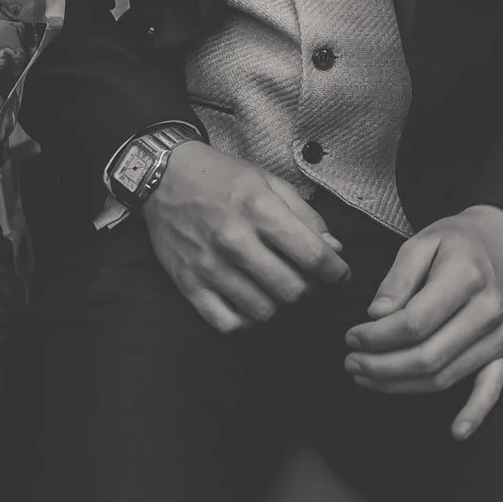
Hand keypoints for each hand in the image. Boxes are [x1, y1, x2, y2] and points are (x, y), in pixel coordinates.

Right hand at [141, 141, 348, 331]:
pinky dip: (249, 323)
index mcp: (259, 209)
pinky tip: (255, 307)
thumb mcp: (269, 182)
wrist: (163, 177)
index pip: (312, 257)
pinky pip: (228, 324)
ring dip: (283, 310)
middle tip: (312, 285)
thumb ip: (305, 216)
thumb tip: (334, 249)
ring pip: (264, 312)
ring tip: (284, 295)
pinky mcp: (190, 286)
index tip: (339, 275)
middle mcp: (234, 241)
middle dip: (312, 293)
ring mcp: (210, 267)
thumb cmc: (222, 177)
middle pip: (292, 291)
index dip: (336, 272)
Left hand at [343, 205, 502, 438]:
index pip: (413, 323)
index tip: (352, 336)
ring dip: (403, 386)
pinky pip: (492, 389)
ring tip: (369, 378)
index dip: (376, 338)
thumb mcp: (423, 240)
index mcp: (465, 277)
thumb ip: (398, 277)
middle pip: (427, 357)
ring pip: (446, 377)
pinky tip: (456, 432)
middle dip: (381, 367)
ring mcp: (501, 336)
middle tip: (352, 363)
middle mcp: (488, 311)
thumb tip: (377, 315)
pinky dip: (475, 413)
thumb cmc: (461, 240)